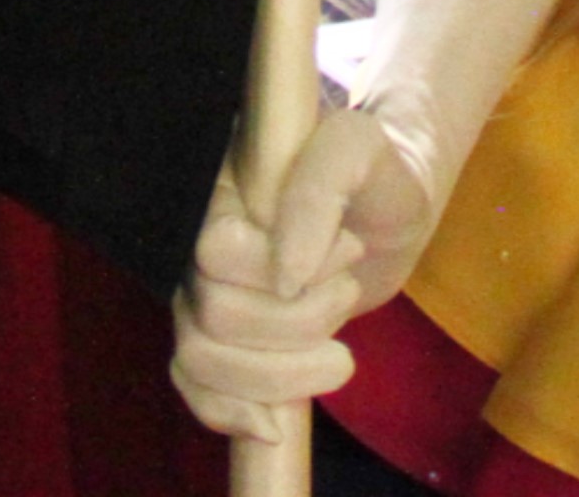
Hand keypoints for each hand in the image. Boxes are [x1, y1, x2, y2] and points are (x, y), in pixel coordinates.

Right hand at [168, 106, 432, 447]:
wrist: (384, 218)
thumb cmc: (376, 176)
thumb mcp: (363, 153)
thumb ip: (321, 190)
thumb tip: (287, 274)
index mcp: (223, 193)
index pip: (216, 250)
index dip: (279, 270)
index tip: (347, 251)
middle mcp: (199, 247)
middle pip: (213, 316)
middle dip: (299, 323)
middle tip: (349, 292)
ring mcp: (205, 297)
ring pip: (200, 360)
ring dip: (282, 374)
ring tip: (340, 354)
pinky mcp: (222, 343)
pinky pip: (194, 390)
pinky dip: (231, 415)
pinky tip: (277, 424)